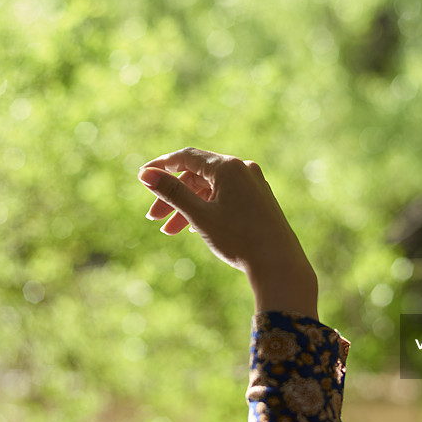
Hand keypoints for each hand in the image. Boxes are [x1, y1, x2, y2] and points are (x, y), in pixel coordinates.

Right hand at [138, 147, 317, 319]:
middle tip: (153, 218)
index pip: (186, 157)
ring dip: (188, 207)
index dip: (161, 166)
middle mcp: (242, 169)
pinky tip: (195, 228)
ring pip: (210, 189)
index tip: (142, 177)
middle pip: (196, 176)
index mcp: (228, 167)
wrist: (279, 264)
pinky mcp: (259, 198)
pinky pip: (225, 197)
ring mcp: (253, 183)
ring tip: (170, 231)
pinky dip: (207, 209)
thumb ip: (172, 192)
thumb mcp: (199, 215)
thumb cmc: (238, 238)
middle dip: (173, 196)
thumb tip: (145, 174)